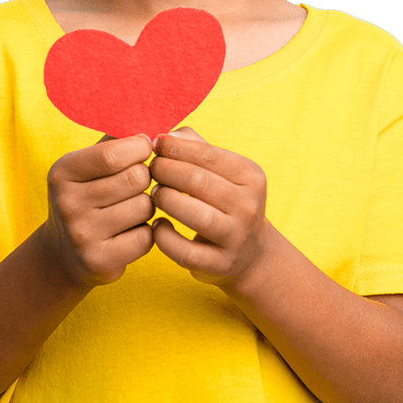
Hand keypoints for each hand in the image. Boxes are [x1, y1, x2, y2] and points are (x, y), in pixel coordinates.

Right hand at [42, 133, 154, 288]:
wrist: (62, 254)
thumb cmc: (86, 195)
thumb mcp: (86, 164)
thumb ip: (114, 141)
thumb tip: (149, 118)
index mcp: (63, 172)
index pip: (114, 153)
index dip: (140, 148)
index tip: (144, 148)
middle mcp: (67, 203)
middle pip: (136, 179)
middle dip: (145, 178)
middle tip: (137, 183)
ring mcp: (82, 235)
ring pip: (145, 207)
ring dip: (147, 206)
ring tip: (132, 207)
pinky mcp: (99, 262)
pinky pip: (146, 237)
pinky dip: (146, 232)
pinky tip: (130, 231)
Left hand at [149, 127, 269, 289]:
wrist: (249, 253)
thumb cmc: (225, 200)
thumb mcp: (221, 169)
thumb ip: (194, 146)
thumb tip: (166, 137)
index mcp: (251, 176)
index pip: (208, 154)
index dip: (176, 148)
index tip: (155, 146)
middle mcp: (249, 207)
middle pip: (197, 181)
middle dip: (166, 171)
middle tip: (150, 170)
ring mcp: (236, 238)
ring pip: (194, 215)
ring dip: (165, 200)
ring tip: (154, 195)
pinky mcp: (219, 265)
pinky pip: (184, 251)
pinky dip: (164, 236)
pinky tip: (157, 225)